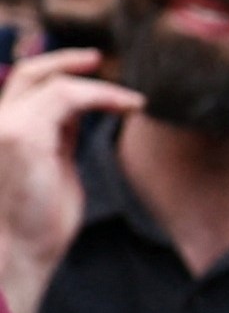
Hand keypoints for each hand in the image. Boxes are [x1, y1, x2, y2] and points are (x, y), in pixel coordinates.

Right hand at [0, 52, 139, 312]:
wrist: (19, 252)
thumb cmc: (38, 220)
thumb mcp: (53, 165)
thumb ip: (59, 135)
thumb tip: (78, 112)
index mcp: (2, 131)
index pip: (24, 87)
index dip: (56, 72)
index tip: (91, 71)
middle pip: (28, 73)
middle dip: (65, 60)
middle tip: (99, 59)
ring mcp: (3, 127)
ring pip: (53, 82)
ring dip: (99, 88)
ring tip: (132, 101)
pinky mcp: (20, 134)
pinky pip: (66, 95)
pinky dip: (102, 95)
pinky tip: (128, 105)